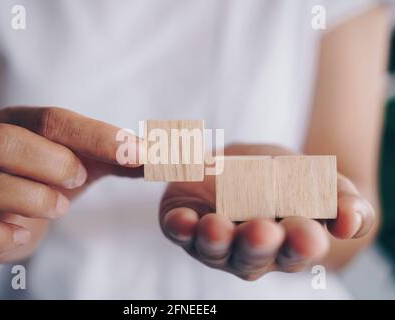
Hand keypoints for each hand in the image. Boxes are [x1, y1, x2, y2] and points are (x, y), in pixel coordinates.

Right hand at [0, 107, 141, 262]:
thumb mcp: (86, 159)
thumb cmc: (50, 176)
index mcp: (18, 123)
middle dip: (51, 163)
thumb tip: (164, 156)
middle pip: (4, 142)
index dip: (97, 137)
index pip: (54, 120)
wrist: (7, 207)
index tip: (138, 154)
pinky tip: (23, 234)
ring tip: (58, 206)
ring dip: (32, 198)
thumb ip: (122, 156)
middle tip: (77, 181)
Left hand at [159, 144, 374, 279]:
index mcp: (287, 242)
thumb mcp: (320, 181)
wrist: (246, 162)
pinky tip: (182, 219)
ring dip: (215, 239)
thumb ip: (342, 201)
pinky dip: (179, 226)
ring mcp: (215, 240)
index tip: (307, 232)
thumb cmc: (287, 178)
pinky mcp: (185, 223)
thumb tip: (350, 223)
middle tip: (263, 231)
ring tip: (216, 226)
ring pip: (214, 248)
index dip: (301, 242)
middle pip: (253, 255)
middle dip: (257, 244)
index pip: (297, 249)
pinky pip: (179, 229)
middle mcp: (250, 249)